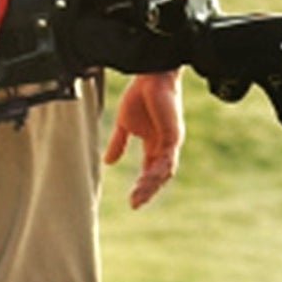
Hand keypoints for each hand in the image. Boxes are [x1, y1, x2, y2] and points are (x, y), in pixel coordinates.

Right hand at [104, 71, 182, 208]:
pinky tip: (150, 180)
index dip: (142, 187)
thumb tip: (108, 163)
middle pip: (158, 175)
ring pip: (164, 171)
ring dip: (151, 184)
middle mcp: (164, 147)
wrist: (149, 77)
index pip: (150, 171)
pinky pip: (168, 158)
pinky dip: (159, 170)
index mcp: (154, 145)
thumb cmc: (139, 97)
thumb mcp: (123, 124)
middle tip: (134, 204)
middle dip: (146, 190)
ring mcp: (170, 142)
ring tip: (138, 196)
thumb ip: (118, 143)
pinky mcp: (173, 135)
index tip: (132, 202)